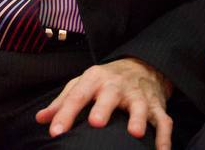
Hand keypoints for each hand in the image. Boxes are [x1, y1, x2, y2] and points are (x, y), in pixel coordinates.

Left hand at [35, 57, 174, 149]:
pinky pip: (164, 122)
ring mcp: (139, 96)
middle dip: (103, 108)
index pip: (77, 95)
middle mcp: (116, 86)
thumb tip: (40, 119)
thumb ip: (62, 102)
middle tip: (95, 123)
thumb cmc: (105, 81)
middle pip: (109, 95)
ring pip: (141, 106)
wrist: (142, 66)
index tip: (56, 132)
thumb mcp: (82, 84)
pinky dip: (165, 138)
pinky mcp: (157, 106)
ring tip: (135, 133)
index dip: (65, 113)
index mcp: (94, 79)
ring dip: (139, 118)